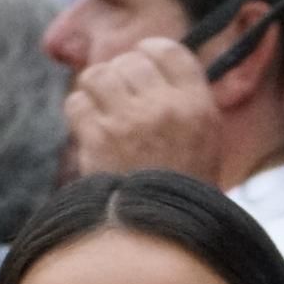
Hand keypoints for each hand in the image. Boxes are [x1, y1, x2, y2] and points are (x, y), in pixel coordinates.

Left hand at [67, 37, 220, 179]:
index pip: (167, 50)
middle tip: (122, 100)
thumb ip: (184, 98)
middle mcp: (164, 107)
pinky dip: (80, 114)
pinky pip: (77, 102)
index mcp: (197, 105)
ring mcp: (129, 121)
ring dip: (97, 90)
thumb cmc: (184, 186)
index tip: (143, 63)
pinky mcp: (98, 137)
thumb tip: (149, 62)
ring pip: (98, 75)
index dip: (149, 52)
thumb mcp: (206, 138)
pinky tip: (92, 131)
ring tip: (105, 111)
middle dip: (122, 76)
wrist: (163, 232)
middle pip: (130, 61)